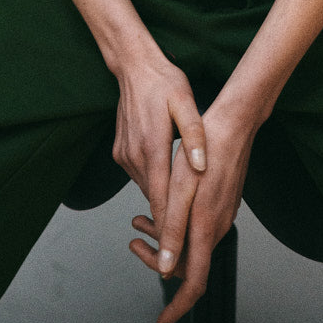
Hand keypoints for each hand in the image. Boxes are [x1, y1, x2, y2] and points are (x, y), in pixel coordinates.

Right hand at [112, 55, 206, 237]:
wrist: (134, 67)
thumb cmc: (164, 83)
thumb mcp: (186, 103)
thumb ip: (194, 135)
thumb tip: (202, 166)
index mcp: (152, 146)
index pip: (160, 199)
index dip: (169, 228)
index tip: (176, 255)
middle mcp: (134, 155)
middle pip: (153, 199)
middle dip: (170, 218)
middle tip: (193, 233)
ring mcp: (124, 154)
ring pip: (146, 188)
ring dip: (163, 198)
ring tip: (186, 209)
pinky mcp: (120, 152)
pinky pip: (140, 175)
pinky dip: (154, 180)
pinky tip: (170, 176)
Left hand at [128, 100, 255, 322]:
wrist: (234, 125)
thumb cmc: (204, 154)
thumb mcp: (180, 191)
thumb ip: (173, 231)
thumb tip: (163, 269)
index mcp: (206, 231)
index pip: (192, 284)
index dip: (176, 308)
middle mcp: (218, 229)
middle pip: (187, 264)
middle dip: (157, 260)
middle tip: (132, 244)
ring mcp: (222, 216)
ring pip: (190, 242)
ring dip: (162, 238)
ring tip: (137, 221)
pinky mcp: (221, 203)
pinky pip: (196, 226)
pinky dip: (173, 224)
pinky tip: (159, 206)